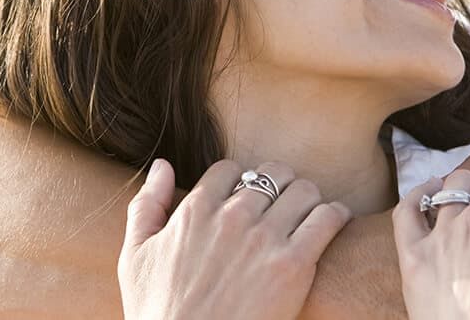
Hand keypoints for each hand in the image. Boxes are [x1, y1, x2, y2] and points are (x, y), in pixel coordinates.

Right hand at [118, 159, 351, 319]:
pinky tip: (333, 223)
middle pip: (271, 174)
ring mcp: (264, 239)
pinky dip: (335, 215)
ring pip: (303, 189)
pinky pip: (327, 218)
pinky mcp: (294, 265)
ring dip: (308, 198)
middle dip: (279, 186)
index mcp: (195, 211)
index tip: (249, 199)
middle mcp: (231, 217)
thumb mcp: (135, 257)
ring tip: (310, 214)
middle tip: (285, 205)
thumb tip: (162, 165)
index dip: (241, 181)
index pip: (231, 169)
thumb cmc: (158, 313)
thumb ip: (146, 205)